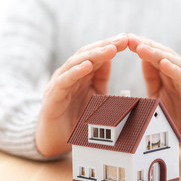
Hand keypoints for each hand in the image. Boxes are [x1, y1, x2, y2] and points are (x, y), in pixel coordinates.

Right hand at [36, 34, 127, 156]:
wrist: (53, 141)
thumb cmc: (75, 119)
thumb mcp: (94, 97)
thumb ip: (100, 79)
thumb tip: (110, 60)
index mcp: (80, 75)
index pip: (96, 55)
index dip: (111, 46)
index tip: (128, 39)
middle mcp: (69, 75)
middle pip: (87, 54)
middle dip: (106, 45)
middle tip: (123, 39)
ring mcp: (59, 84)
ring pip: (76, 63)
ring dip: (94, 55)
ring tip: (110, 49)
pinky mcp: (53, 96)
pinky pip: (64, 81)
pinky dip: (75, 72)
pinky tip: (87, 66)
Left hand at [128, 34, 180, 155]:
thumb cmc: (180, 118)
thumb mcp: (160, 96)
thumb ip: (153, 78)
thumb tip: (143, 59)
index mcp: (174, 74)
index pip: (157, 55)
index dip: (142, 46)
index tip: (124, 39)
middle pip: (165, 55)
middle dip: (146, 46)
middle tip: (129, 39)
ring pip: (175, 64)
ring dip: (157, 55)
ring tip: (141, 48)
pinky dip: (175, 71)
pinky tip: (163, 64)